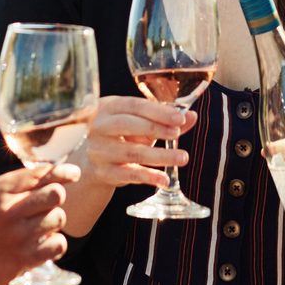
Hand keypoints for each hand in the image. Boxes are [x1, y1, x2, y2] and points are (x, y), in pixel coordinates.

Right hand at [0, 162, 79, 284]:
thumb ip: (9, 189)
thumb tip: (43, 178)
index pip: (40, 173)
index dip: (62, 172)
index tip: (72, 174)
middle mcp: (9, 210)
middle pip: (56, 193)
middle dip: (57, 198)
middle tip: (51, 206)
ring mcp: (17, 235)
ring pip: (58, 219)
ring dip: (54, 223)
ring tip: (42, 228)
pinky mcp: (21, 259)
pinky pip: (56, 245)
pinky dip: (55, 245)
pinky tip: (45, 245)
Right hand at [73, 95, 194, 191]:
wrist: (92, 161)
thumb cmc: (121, 135)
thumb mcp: (140, 123)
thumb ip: (165, 120)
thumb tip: (191, 116)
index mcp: (108, 107)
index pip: (134, 105)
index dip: (158, 111)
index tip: (180, 118)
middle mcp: (99, 127)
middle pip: (128, 125)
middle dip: (156, 128)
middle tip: (177, 133)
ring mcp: (99, 150)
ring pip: (132, 152)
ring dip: (160, 156)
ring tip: (182, 158)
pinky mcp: (103, 172)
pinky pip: (128, 174)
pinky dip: (149, 177)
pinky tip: (165, 179)